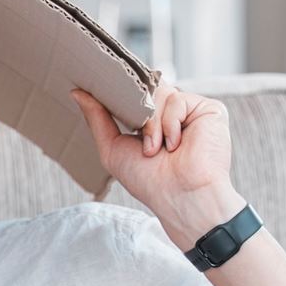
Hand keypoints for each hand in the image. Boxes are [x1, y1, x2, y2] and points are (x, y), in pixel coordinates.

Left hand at [72, 84, 246, 247]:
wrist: (180, 196)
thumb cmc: (148, 181)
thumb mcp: (112, 149)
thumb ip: (97, 119)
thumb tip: (77, 92)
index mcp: (151, 123)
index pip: (135, 95)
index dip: (122, 94)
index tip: (106, 92)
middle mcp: (171, 114)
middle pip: (147, 89)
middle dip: (136, 110)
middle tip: (136, 134)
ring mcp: (190, 111)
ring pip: (161, 93)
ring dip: (152, 124)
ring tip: (156, 150)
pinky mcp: (208, 110)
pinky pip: (179, 99)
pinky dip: (170, 123)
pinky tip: (175, 145)